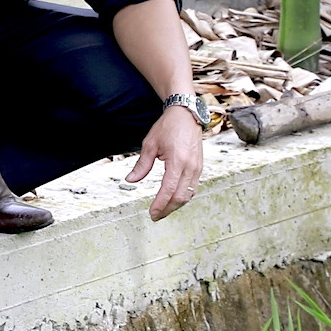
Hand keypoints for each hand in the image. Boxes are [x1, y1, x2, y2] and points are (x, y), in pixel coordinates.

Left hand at [125, 106, 203, 220]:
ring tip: (163, 210)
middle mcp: (190, 167)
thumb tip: (130, 180)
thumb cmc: (168, 127)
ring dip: (176, 205)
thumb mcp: (150, 144)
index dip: (160, 204)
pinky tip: (174, 200)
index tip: (152, 213)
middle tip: (155, 216)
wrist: (186, 114)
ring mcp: (197, 168)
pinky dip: (183, 197)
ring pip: (188, 195)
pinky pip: (193, 188)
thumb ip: (142, 165)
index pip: (168, 189)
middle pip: (180, 197)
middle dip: (167, 209)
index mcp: (178, 161)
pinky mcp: (199, 167)